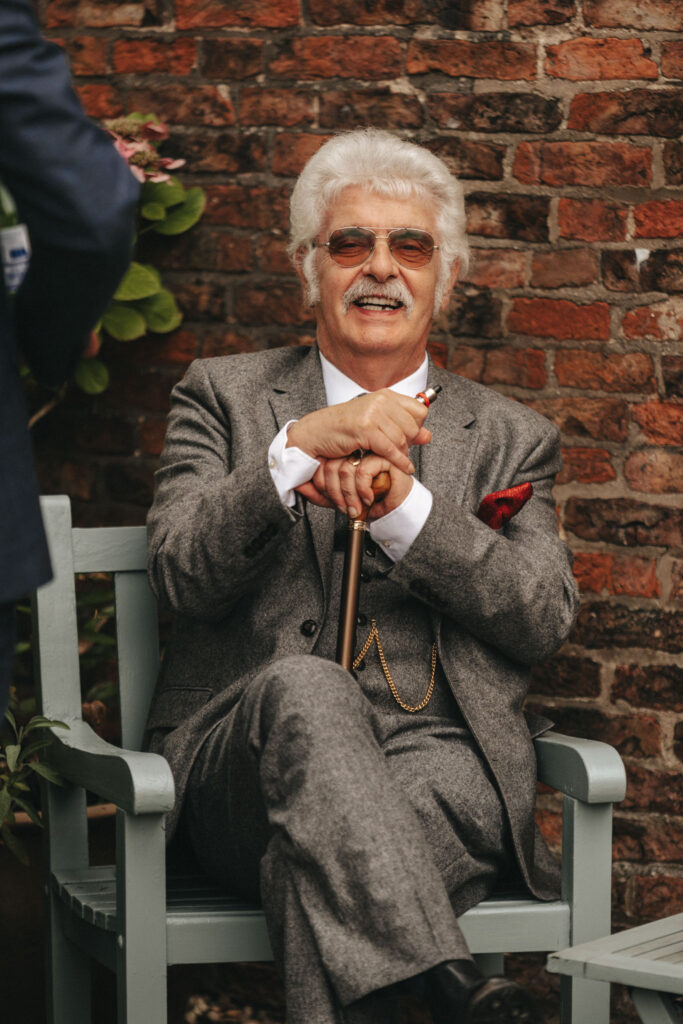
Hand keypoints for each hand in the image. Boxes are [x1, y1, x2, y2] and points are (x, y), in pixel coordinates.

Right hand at [286, 389, 430, 476]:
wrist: (317, 433)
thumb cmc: (345, 429)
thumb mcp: (377, 425)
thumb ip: (403, 429)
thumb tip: (428, 436)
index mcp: (384, 395)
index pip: (419, 410)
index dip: (418, 427)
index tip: (411, 437)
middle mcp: (380, 401)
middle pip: (413, 426)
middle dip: (410, 443)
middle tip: (402, 452)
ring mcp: (372, 414)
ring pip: (402, 439)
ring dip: (402, 454)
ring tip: (397, 459)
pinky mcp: (365, 430)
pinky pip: (391, 449)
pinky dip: (400, 461)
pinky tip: (405, 468)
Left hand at [297, 453, 412, 519]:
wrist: (394, 509)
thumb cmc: (369, 503)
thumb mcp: (337, 500)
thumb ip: (318, 494)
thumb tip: (297, 486)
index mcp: (340, 457)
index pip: (320, 466)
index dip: (323, 488)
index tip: (333, 503)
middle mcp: (352, 452)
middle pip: (329, 468)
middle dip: (335, 495)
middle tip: (346, 508)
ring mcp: (367, 451)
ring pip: (343, 470)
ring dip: (349, 495)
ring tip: (357, 506)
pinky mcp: (382, 456)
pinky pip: (362, 471)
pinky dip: (363, 489)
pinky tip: (369, 498)